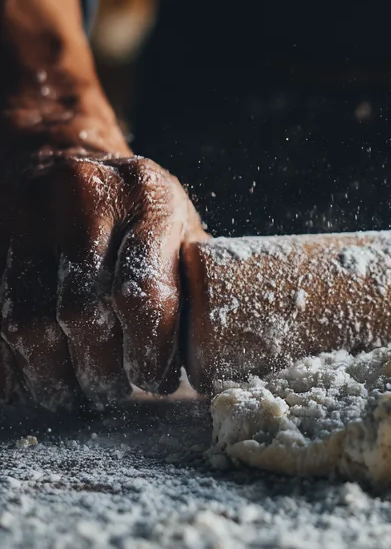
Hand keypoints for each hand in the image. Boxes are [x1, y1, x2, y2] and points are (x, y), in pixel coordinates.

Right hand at [0, 152, 206, 410]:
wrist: (57, 155)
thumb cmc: (133, 206)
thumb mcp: (175, 224)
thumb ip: (191, 276)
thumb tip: (213, 351)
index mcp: (148, 199)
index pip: (143, 292)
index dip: (150, 352)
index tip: (156, 381)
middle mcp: (83, 200)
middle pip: (83, 315)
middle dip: (100, 370)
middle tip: (112, 392)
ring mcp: (26, 216)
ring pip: (29, 324)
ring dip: (53, 375)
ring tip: (73, 393)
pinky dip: (8, 362)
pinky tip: (28, 379)